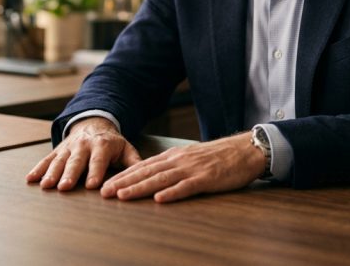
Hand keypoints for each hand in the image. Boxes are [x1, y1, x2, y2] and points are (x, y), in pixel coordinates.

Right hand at [25, 117, 140, 190]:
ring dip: (52, 173)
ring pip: (59, 161)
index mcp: (102, 145)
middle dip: (70, 174)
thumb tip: (144, 175)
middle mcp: (83, 145)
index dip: (96, 172)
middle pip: (76, 162)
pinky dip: (38, 169)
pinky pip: (46, 159)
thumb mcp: (125, 148)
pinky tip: (30, 179)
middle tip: (64, 187)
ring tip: (46, 185)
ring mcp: (69, 148)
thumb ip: (134, 161)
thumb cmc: (111, 143)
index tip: (93, 185)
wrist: (93, 123)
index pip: (99, 160)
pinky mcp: (58, 150)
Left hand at [100, 131, 264, 202]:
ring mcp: (192, 169)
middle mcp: (179, 161)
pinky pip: (187, 187)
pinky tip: (159, 199)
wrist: (245, 150)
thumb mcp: (191, 157)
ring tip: (123, 196)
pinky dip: (172, 193)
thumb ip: (172, 166)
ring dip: (140, 188)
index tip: (106, 185)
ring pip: (161, 179)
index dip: (123, 176)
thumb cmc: (219, 157)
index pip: (143, 166)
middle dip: (124, 182)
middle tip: (105, 192)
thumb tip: (152, 176)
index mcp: (174, 156)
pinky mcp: (207, 179)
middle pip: (147, 172)